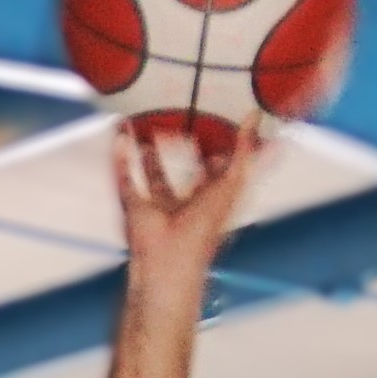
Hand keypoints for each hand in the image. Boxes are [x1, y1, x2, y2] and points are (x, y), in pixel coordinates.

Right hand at [111, 113, 267, 279]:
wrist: (167, 260)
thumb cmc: (203, 230)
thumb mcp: (232, 184)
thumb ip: (244, 151)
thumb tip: (255, 117)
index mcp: (215, 200)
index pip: (223, 171)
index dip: (226, 152)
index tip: (225, 126)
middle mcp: (188, 204)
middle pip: (189, 174)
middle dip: (187, 153)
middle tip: (185, 126)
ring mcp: (161, 207)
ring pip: (156, 177)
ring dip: (151, 157)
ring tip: (149, 132)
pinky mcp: (136, 208)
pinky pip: (127, 180)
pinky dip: (122, 161)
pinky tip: (121, 140)